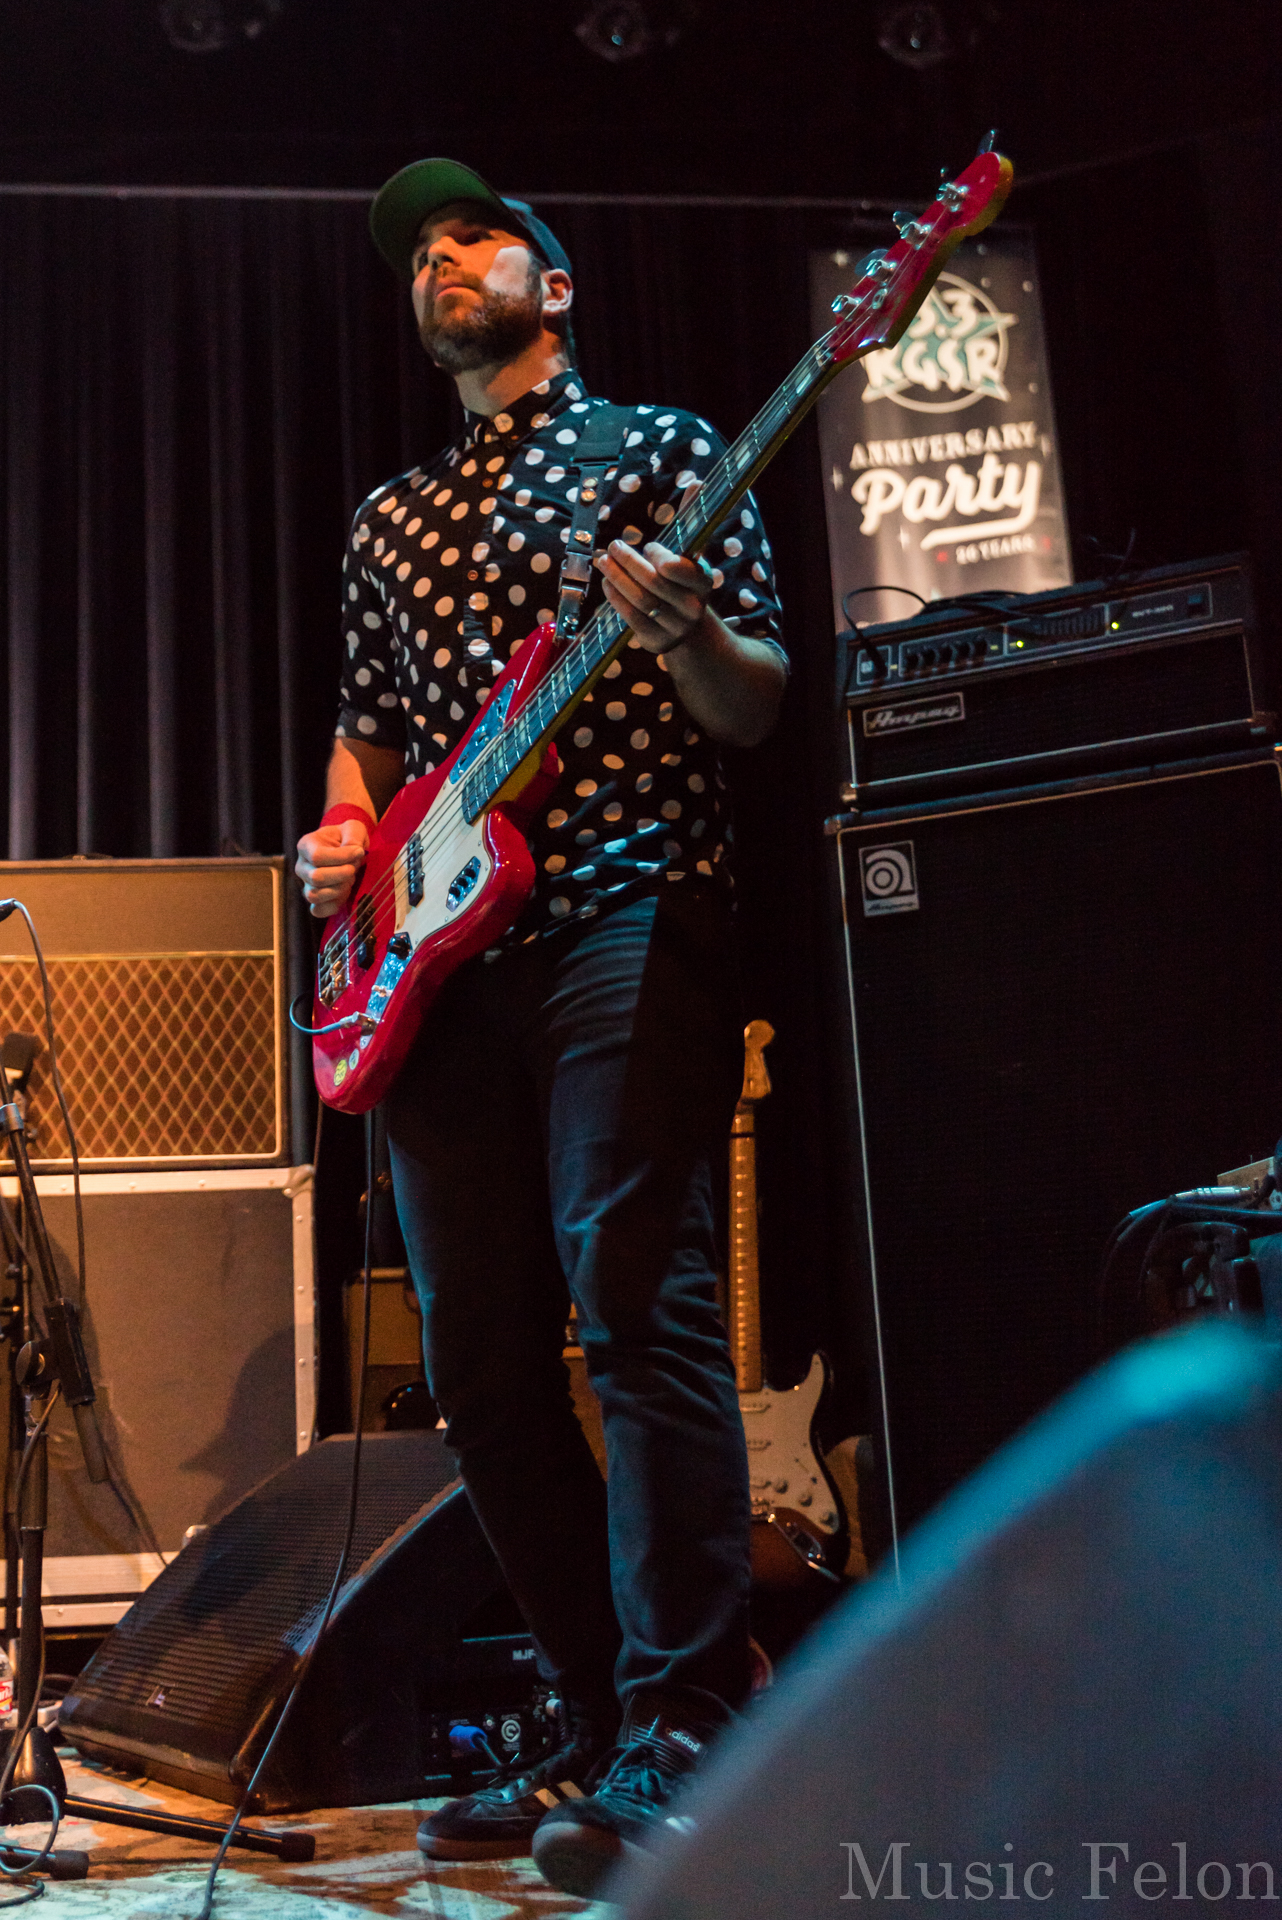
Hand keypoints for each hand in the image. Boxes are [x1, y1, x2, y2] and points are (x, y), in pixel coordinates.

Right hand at [295, 818, 369, 917]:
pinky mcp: (315, 900)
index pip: (318, 857)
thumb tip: (353, 850)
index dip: (341, 857)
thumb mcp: (353, 828)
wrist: (348, 850)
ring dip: (339, 889)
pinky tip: (345, 894)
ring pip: (315, 895)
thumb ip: (353, 836)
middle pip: (316, 878)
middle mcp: (301, 866)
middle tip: (354, 868)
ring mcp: (306, 885)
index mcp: (306, 845)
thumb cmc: (348, 837)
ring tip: (350, 880)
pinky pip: (318, 910)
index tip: (359, 852)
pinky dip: (333, 905)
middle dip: (342, 874)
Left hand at [597, 539, 714, 655]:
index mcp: (702, 583)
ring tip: (605, 562)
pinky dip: (616, 598)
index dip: (657, 555)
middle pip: (654, 581)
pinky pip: (632, 617)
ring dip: (618, 578)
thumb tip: (629, 551)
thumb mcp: (683, 570)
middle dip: (630, 561)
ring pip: (641, 599)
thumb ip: (666, 557)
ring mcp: (675, 627)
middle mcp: (692, 607)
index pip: (677, 568)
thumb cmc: (678, 588)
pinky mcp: (657, 640)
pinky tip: (607, 584)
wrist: (685, 626)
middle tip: (614, 546)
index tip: (647, 546)